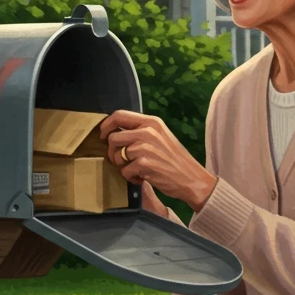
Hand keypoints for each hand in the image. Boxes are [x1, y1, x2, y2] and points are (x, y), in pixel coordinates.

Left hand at [98, 110, 217, 209]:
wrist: (191, 178)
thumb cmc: (174, 160)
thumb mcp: (161, 137)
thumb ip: (141, 131)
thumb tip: (115, 132)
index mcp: (152, 122)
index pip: (119, 115)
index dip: (106, 125)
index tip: (103, 135)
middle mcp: (148, 131)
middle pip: (113, 137)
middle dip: (112, 152)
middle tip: (121, 161)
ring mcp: (145, 147)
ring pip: (117, 156)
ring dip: (123, 167)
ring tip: (136, 170)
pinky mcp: (144, 164)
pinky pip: (124, 171)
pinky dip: (131, 178)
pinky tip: (142, 178)